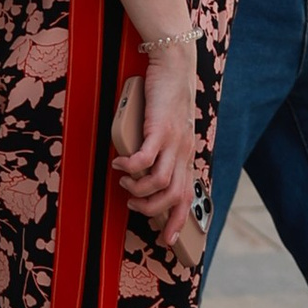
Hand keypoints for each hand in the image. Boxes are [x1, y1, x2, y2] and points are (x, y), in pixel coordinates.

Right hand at [115, 38, 200, 246]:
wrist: (175, 66)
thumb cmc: (168, 97)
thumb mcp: (171, 128)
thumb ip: (163, 148)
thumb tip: (146, 168)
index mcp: (186, 156)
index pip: (187, 198)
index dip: (179, 223)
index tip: (168, 241)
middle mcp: (183, 153)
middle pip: (174, 198)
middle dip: (151, 211)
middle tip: (132, 204)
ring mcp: (173, 142)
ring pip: (160, 183)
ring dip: (138, 190)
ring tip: (124, 181)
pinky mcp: (160, 128)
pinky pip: (145, 159)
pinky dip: (130, 166)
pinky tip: (120, 162)